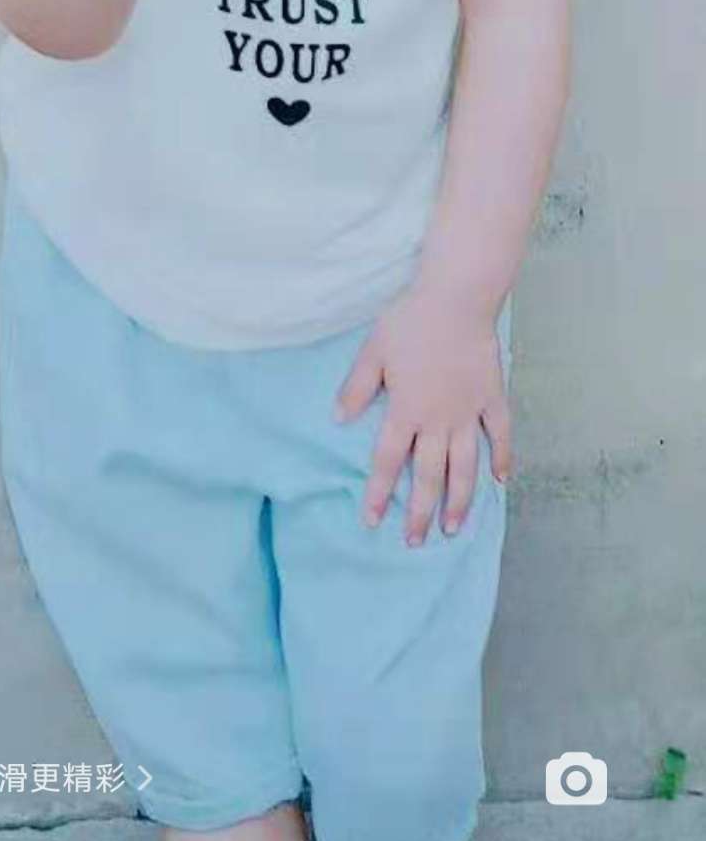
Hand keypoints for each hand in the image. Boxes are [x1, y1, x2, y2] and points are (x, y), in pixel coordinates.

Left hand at [332, 283, 510, 546]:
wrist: (457, 299)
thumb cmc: (410, 321)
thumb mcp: (373, 352)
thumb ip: (356, 388)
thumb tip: (339, 419)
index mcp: (406, 411)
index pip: (389, 461)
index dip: (381, 493)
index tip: (373, 521)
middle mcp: (438, 421)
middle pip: (430, 476)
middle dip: (421, 512)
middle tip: (415, 541)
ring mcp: (469, 412)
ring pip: (465, 467)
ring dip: (459, 501)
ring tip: (454, 528)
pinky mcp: (492, 398)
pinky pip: (499, 435)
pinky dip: (501, 458)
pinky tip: (501, 480)